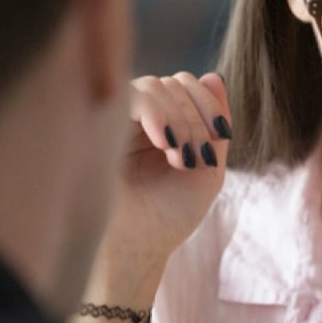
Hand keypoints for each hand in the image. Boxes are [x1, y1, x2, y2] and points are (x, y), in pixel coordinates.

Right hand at [95, 71, 232, 290]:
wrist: (135, 247)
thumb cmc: (169, 215)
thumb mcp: (207, 169)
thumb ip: (216, 126)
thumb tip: (214, 75)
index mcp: (165, 122)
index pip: (189, 85)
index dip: (210, 103)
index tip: (221, 134)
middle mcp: (139, 116)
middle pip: (175, 82)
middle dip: (195, 117)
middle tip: (194, 158)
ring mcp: (117, 119)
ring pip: (154, 85)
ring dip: (178, 118)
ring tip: (179, 158)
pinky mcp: (99, 124)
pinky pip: (131, 95)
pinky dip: (155, 112)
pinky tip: (163, 142)